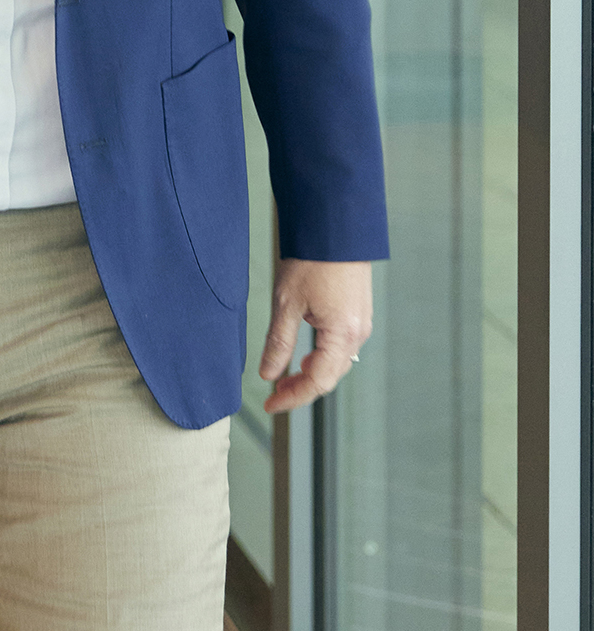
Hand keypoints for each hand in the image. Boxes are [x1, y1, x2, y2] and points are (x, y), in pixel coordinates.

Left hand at [259, 258, 372, 413]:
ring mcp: (361, 323)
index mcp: (342, 333)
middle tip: (274, 396)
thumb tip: (268, 375)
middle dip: (302, 389)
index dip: (294, 398)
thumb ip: (279, 343)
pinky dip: (321, 357)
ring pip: (336, 362)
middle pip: (330, 376)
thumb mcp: (287, 303)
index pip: (318, 381)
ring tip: (285, 378)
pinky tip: (304, 355)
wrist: (333, 225)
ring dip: (311, 373)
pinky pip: (341, 346)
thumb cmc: (311, 259)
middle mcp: (358, 332)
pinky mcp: (357, 312)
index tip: (271, 405)